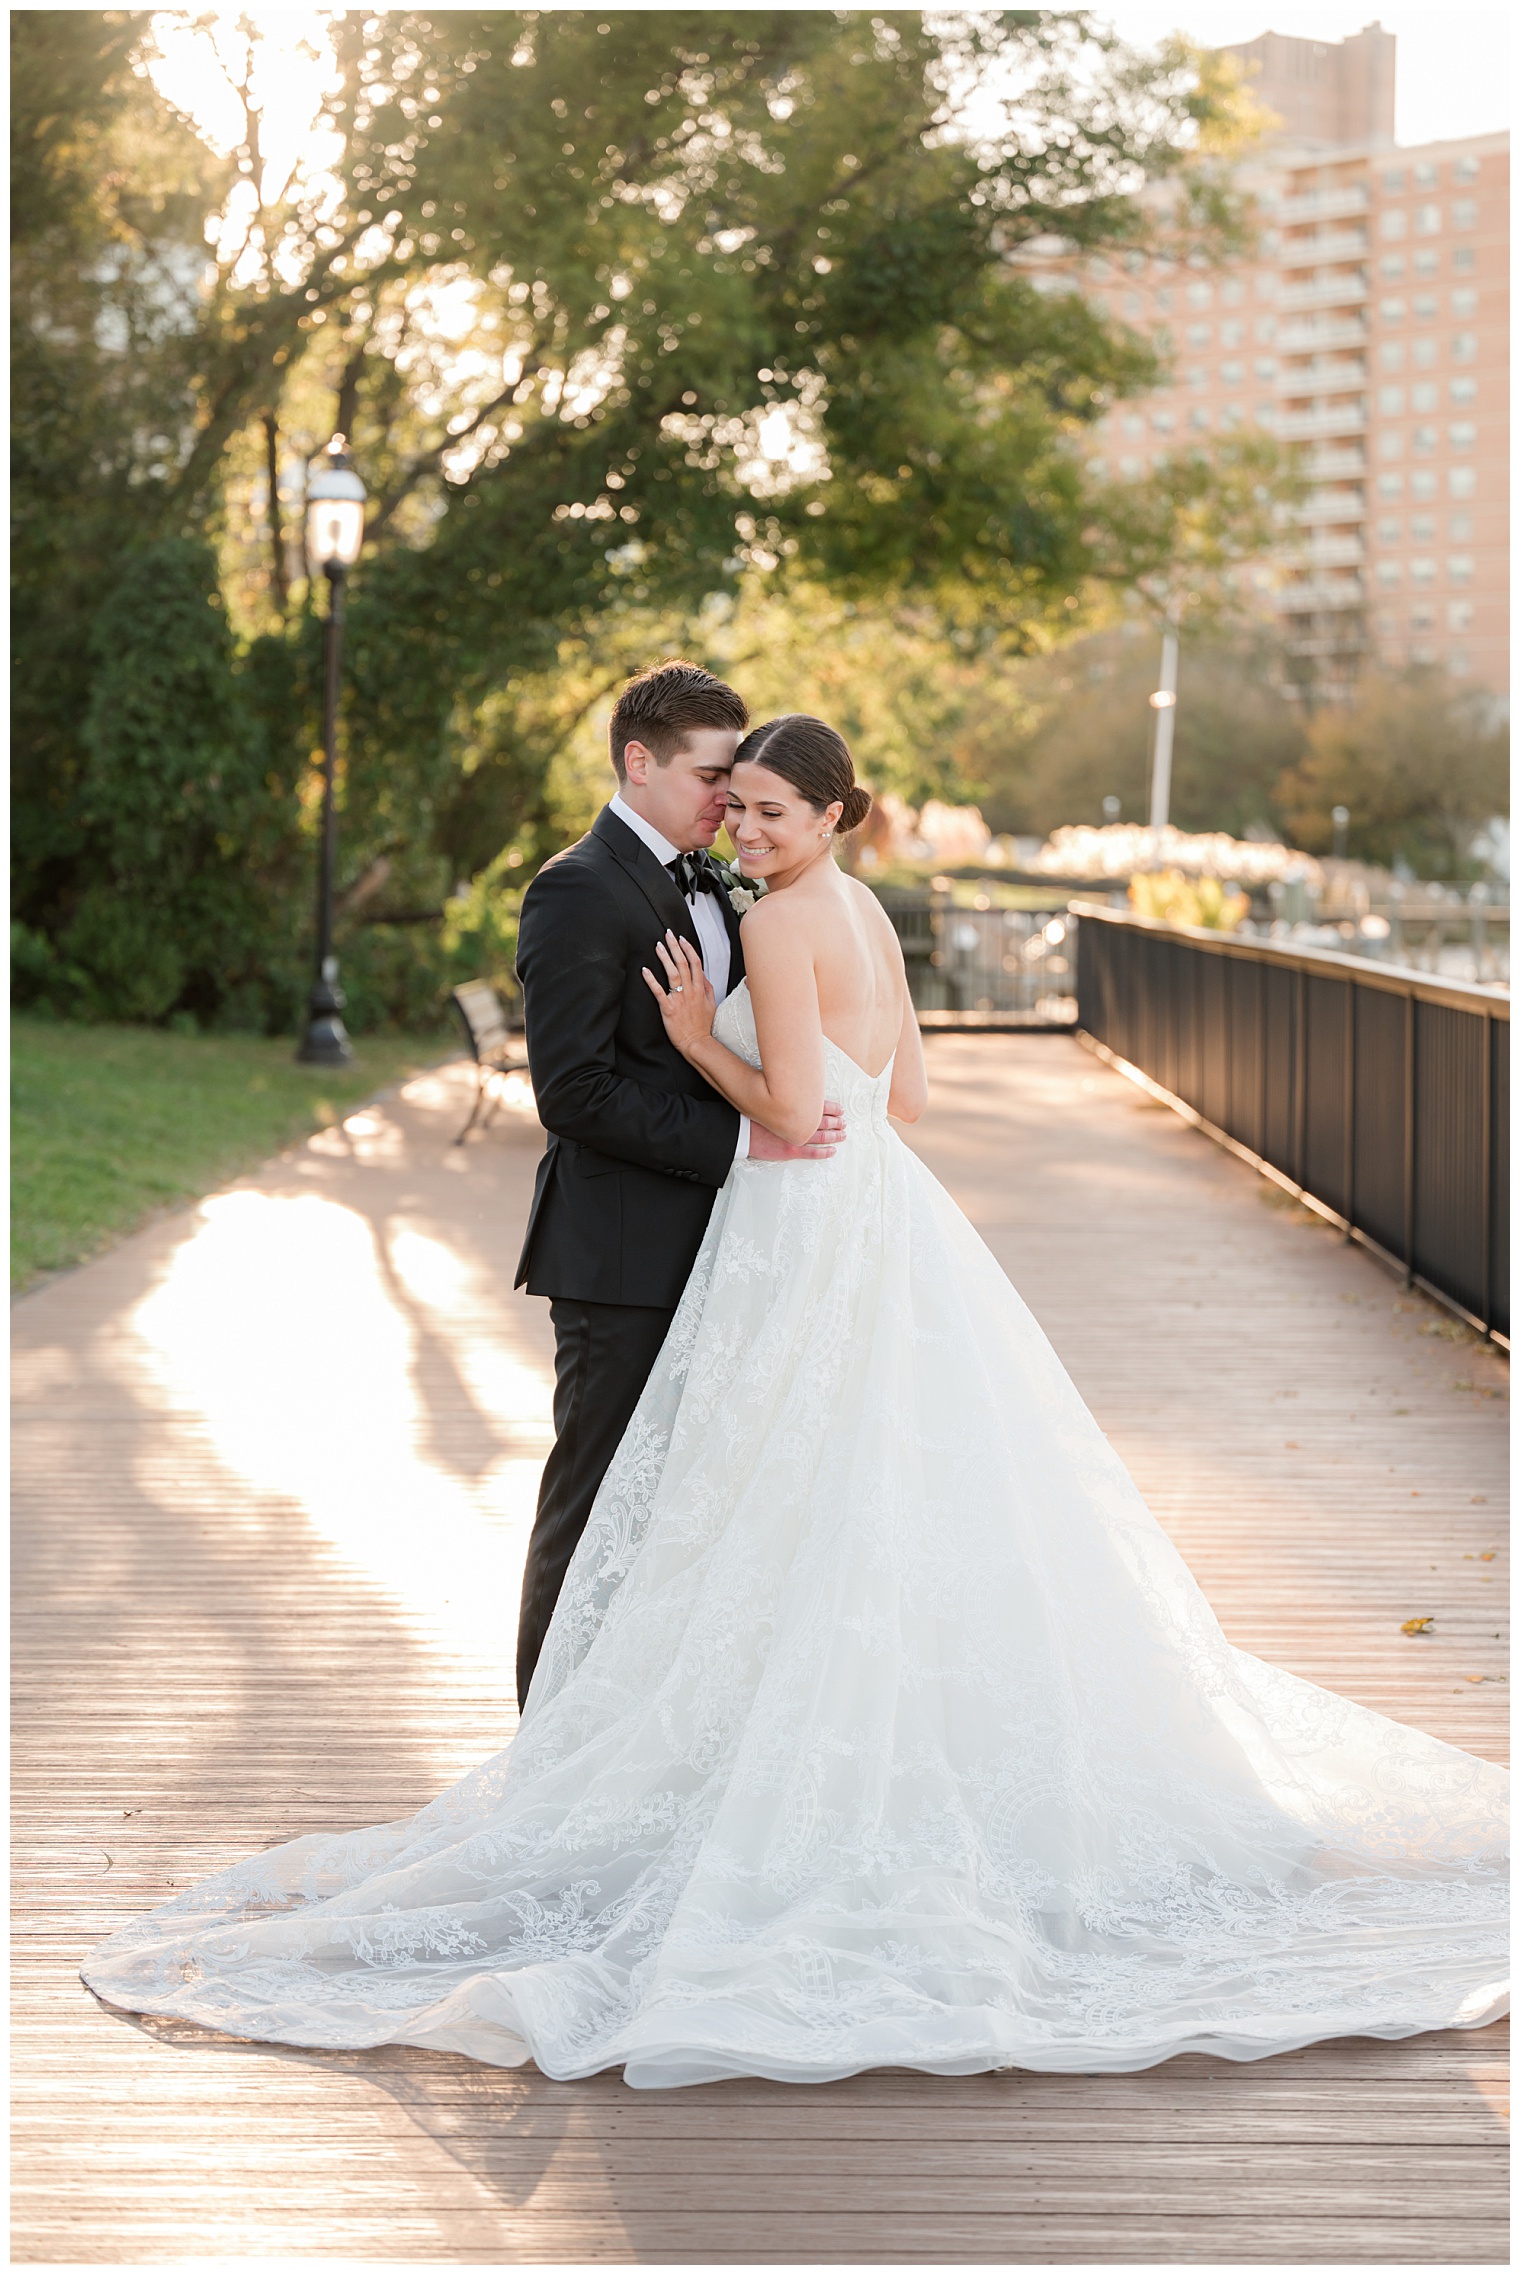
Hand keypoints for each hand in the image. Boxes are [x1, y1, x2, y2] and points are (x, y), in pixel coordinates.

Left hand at [642, 930, 715, 1055]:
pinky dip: (651, 980)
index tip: (682, 939)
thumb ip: (707, 988)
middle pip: (683, 963)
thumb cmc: (702, 1026)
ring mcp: (679, 999)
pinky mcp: (668, 1008)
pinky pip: (659, 991)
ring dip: (665, 958)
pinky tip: (645, 970)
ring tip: (658, 946)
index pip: (695, 963)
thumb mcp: (711, 1004)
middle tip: (668, 934)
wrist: (697, 1043)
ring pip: (672, 973)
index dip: (688, 949)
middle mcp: (690, 991)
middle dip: (675, 947)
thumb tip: (703, 975)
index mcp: (699, 989)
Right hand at [750, 1102, 845, 1162]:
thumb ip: (788, 1099)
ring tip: (843, 1134)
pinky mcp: (791, 1150)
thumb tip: (802, 1096)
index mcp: (794, 1108)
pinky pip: (812, 1153)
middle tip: (844, 1122)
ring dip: (835, 1135)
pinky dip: (824, 1152)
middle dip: (836, 1121)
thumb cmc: (754, 1115)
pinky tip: (832, 1151)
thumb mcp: (772, 1101)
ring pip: (822, 1136)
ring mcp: (795, 1137)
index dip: (833, 1108)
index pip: (820, 1106)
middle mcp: (798, 1122)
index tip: (840, 1109)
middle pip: (824, 1121)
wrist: (741, 1131)